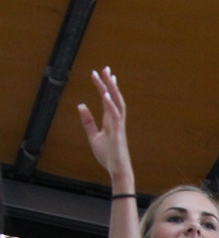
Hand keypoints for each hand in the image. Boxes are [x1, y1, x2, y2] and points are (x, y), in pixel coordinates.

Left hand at [78, 67, 133, 190]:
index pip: (106, 100)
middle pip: (114, 98)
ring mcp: (118, 126)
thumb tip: (80, 105)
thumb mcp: (93, 136)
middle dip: (110, 83)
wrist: (117, 170)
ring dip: (112, 90)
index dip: (102, 86)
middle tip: (105, 68)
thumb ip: (88, 121)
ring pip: (117, 103)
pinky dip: (110, 104)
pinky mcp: (118, 133)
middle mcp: (116, 120)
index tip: (98, 74)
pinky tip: (105, 95)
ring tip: (108, 77)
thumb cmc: (108, 155)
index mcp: (110, 120)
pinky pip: (115, 116)